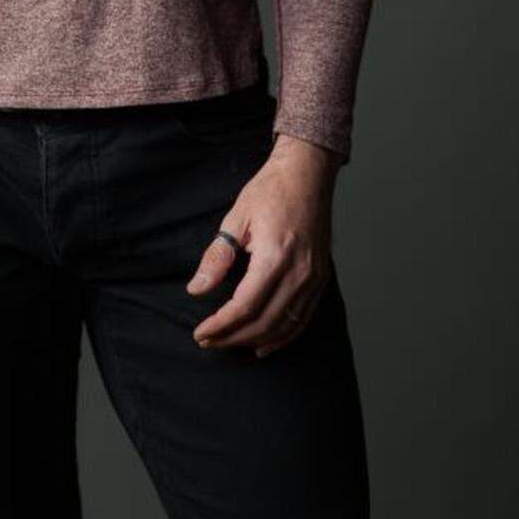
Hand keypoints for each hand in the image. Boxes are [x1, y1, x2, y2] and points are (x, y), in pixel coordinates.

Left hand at [185, 135, 338, 357]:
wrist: (306, 173)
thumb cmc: (271, 190)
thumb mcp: (236, 218)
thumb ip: (217, 256)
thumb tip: (197, 290)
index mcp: (275, 257)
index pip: (244, 306)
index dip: (220, 325)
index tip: (200, 333)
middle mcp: (299, 273)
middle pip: (264, 322)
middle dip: (233, 337)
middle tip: (209, 341)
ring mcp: (314, 278)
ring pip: (284, 326)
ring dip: (255, 341)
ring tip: (230, 345)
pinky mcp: (321, 278)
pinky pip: (303, 318)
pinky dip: (283, 336)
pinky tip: (265, 345)